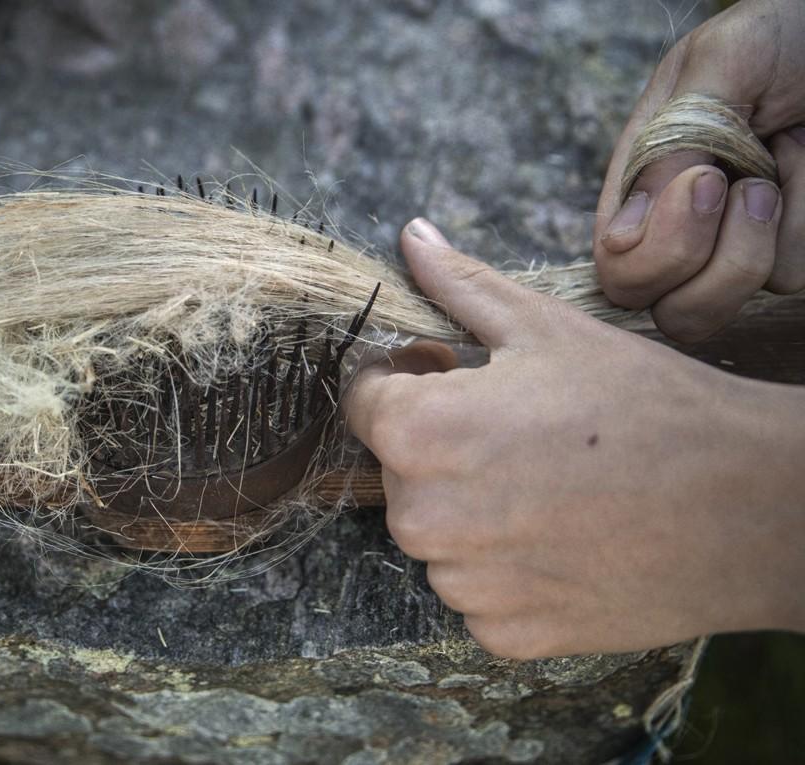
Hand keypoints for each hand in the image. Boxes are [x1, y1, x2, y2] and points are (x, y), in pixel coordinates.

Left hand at [345, 218, 804, 658]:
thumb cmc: (649, 407)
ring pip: (436, 535)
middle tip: (523, 430)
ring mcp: (461, 583)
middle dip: (442, 444)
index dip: (405, 376)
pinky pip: (476, 592)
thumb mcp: (547, 328)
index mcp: (418, 433)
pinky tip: (566, 537)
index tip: (451, 371)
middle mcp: (421, 517)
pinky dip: (508, 569)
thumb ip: (458, 286)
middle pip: (398, 469)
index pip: (362, 399)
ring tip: (553, 484)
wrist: (753, 508)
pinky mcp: (503, 634)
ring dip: (472, 510)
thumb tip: (411, 237)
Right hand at [594, 0, 804, 342]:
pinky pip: (789, 279)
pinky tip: (803, 169)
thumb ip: (666, 146)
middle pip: (671, 311)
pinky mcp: (784, 251)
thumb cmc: (773, 38)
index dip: (658, 251)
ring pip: (731, 303)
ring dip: (768, 233)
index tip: (706, 179)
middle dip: (714, 266)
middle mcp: (677, 230)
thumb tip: (620, 238)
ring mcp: (732, 246)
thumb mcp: (715, 68)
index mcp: (636, 189)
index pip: (618, 270)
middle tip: (750, 189)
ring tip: (784, 158)